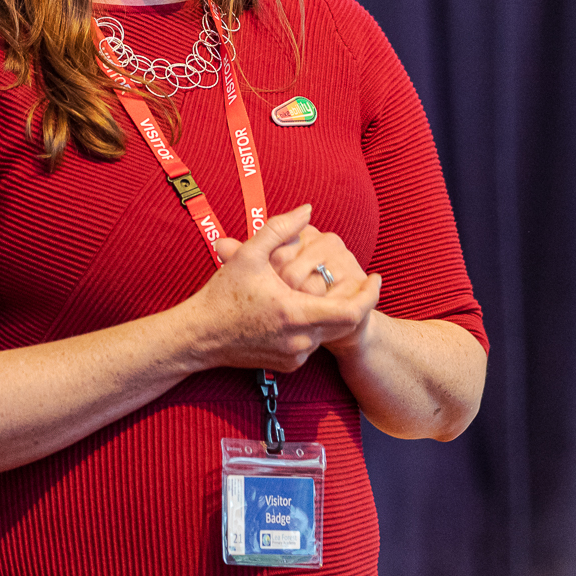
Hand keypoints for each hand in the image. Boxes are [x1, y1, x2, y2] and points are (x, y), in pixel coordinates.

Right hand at [186, 206, 380, 371]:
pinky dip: (314, 326)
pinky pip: (312, 344)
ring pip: (328, 332)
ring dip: (330, 312)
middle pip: (346, 323)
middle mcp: (300, 341)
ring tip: (324, 289)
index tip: (375, 276)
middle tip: (359, 278)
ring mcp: (294, 356)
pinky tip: (301, 308)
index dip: (370, 295)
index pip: (352, 312)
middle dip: (356, 300)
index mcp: (295, 314)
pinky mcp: (287, 365)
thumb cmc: (222, 294)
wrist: (199, 335)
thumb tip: (308, 209)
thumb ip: (281, 228)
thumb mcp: (249, 254)